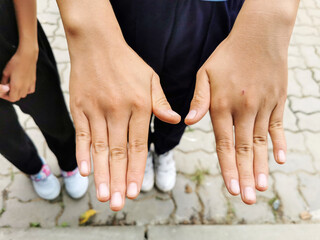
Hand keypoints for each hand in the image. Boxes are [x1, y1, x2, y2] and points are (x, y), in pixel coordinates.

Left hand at [1, 48, 37, 101]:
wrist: (27, 56)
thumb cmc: (16, 62)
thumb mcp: (6, 72)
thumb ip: (4, 81)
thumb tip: (3, 85)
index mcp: (16, 86)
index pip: (12, 98)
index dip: (6, 97)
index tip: (2, 93)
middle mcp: (24, 87)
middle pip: (17, 97)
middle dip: (11, 95)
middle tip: (7, 89)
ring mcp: (29, 85)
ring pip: (24, 95)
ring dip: (18, 93)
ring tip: (15, 87)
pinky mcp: (33, 82)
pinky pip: (30, 90)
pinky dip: (26, 90)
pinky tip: (23, 86)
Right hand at [71, 40, 179, 210]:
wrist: (97, 43)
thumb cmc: (127, 62)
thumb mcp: (151, 78)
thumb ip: (161, 102)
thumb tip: (176, 120)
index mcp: (139, 106)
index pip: (139, 145)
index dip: (138, 170)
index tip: (136, 191)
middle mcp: (118, 111)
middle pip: (119, 152)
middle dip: (119, 180)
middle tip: (118, 204)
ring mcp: (97, 110)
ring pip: (100, 148)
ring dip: (102, 174)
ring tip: (104, 196)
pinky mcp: (80, 107)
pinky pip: (82, 134)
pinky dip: (82, 153)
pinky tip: (84, 171)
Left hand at [186, 37, 287, 203]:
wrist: (258, 36)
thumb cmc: (227, 56)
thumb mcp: (205, 73)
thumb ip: (198, 100)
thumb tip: (189, 122)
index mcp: (222, 105)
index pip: (224, 143)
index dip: (227, 167)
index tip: (231, 188)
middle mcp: (243, 109)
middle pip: (243, 149)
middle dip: (244, 175)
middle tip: (248, 198)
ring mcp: (263, 106)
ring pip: (261, 142)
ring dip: (261, 165)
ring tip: (261, 186)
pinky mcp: (277, 101)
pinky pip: (278, 126)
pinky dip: (280, 143)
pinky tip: (281, 160)